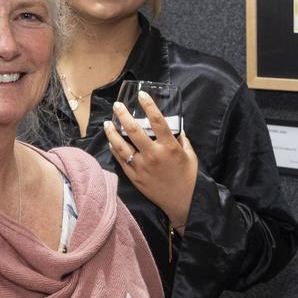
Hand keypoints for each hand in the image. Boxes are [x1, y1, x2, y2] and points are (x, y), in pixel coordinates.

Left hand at [104, 90, 198, 230]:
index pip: (157, 121)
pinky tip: (111, 142)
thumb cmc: (189, 176)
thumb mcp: (190, 154)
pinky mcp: (135, 178)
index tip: (141, 94)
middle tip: (117, 106)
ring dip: (112, 133)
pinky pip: (121, 161)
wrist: (183, 202)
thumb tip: (176, 127)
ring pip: (122, 146)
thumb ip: (182, 139)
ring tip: (107, 123)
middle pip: (134, 130)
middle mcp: (154, 155)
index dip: (148, 105)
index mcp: (169, 147)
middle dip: (123, 115)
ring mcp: (142, 167)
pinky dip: (115, 150)